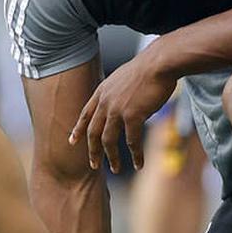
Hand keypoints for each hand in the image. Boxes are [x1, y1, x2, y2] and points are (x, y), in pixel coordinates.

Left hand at [70, 52, 176, 173]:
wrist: (159, 63)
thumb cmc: (148, 68)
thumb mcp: (124, 78)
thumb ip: (118, 93)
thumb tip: (124, 106)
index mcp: (102, 91)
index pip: (85, 114)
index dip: (78, 129)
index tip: (72, 141)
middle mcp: (105, 102)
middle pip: (93, 132)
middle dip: (93, 151)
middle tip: (94, 165)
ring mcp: (117, 110)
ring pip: (108, 140)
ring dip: (111, 157)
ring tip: (115, 169)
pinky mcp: (132, 116)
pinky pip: (132, 141)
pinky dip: (136, 155)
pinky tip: (139, 164)